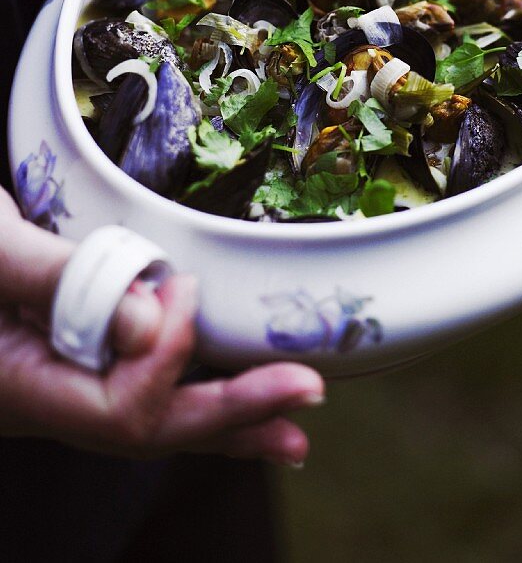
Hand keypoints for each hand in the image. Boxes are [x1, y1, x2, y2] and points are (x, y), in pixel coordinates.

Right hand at [0, 188, 323, 461]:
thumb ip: (58, 282)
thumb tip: (156, 322)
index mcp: (24, 386)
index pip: (118, 408)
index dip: (167, 357)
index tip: (185, 289)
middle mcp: (52, 398)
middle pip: (152, 429)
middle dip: (234, 413)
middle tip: (306, 394)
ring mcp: (68, 383)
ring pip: (156, 417)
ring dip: (230, 418)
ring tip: (293, 427)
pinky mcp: (80, 358)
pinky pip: (146, 387)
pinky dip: (198, 391)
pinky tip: (241, 400)